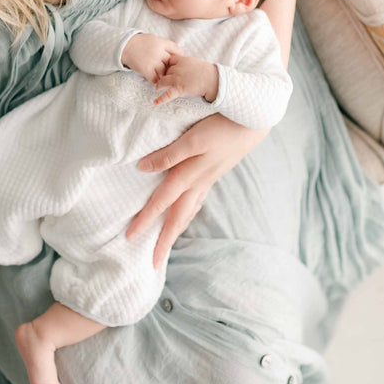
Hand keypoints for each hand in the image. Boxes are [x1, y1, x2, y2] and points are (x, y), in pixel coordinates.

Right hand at [121, 34, 181, 83]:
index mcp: (161, 43)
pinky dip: (157, 82)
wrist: (125, 46)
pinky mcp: (146, 70)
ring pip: (164, 72)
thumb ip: (164, 45)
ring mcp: (153, 62)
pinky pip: (155, 79)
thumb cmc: (140, 42)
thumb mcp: (154, 39)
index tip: (182, 62)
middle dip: (173, 68)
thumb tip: (176, 52)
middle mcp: (159, 53)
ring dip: (165, 77)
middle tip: (176, 74)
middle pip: (171, 63)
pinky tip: (158, 83)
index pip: (176, 50)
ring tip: (167, 80)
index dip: (181, 56)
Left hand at [126, 114, 267, 267]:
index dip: (145, 219)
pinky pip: (197, 200)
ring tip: (166, 242)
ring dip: (176, 229)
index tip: (129, 237)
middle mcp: (198, 183)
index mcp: (189, 176)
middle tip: (154, 261)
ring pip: (188, 212)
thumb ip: (169, 155)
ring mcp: (208, 180)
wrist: (253, 122)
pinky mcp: (214, 173)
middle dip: (164, 240)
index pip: (161, 202)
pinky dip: (188, 212)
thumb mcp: (193, 140)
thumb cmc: (222, 128)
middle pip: (177, 218)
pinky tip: (187, 210)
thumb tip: (143, 168)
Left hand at [154, 55, 217, 104]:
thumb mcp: (194, 62)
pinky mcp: (179, 89)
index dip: (169, 65)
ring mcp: (177, 79)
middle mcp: (178, 69)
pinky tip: (155, 102)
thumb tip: (182, 65)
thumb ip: (186, 63)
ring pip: (163, 81)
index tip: (168, 69)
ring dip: (159, 84)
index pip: (170, 61)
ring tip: (157, 87)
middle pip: (166, 71)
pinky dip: (161, 99)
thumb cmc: (206, 72)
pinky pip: (167, 95)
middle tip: (164, 79)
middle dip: (165, 75)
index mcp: (182, 60)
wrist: (212, 80)